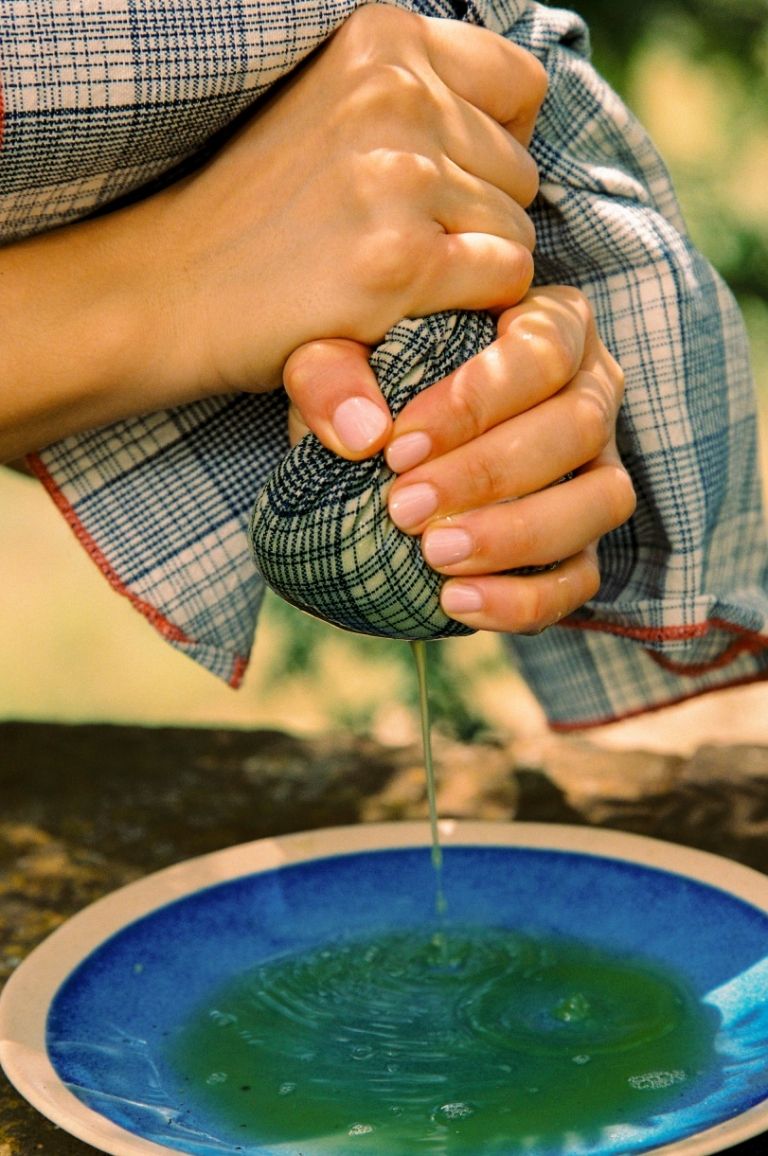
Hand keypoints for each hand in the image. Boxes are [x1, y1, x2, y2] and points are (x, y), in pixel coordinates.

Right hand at [0, 4, 545, 461]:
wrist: (163, 289)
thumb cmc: (248, 213)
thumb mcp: (324, 107)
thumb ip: (411, 95)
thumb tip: (512, 121)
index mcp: (381, 42)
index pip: (520, 85)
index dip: (497, 146)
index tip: (448, 186)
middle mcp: (395, 95)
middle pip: (520, 170)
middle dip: (480, 216)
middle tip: (403, 244)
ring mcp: (398, 178)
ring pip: (517, 230)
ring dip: (474, 268)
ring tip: (396, 278)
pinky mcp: (400, 260)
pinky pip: (503, 278)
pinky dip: (472, 305)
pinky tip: (410, 308)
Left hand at [287, 287, 634, 632]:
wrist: (380, 448)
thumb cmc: (372, 379)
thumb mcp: (338, 355)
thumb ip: (331, 372)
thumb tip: (361, 431)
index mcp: (550, 324)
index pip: (542, 351)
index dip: (475, 403)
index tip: (399, 447)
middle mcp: (591, 391)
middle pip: (579, 426)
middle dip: (489, 474)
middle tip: (405, 508)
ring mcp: (598, 469)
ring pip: (604, 500)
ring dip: (519, 533)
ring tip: (435, 556)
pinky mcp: (585, 542)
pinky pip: (582, 578)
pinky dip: (525, 598)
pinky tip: (455, 601)